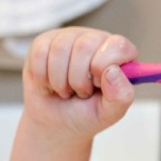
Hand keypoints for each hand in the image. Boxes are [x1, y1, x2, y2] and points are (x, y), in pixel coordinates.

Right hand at [22, 27, 137, 140]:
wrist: (55, 122)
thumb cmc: (87, 114)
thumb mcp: (109, 113)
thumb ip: (121, 96)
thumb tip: (113, 71)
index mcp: (118, 54)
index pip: (118, 45)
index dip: (104, 67)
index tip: (97, 85)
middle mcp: (96, 40)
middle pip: (84, 46)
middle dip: (78, 80)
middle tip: (80, 92)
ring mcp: (69, 38)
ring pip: (60, 48)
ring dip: (60, 81)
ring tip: (65, 90)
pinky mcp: (44, 42)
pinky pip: (39, 53)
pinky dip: (42, 77)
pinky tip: (49, 84)